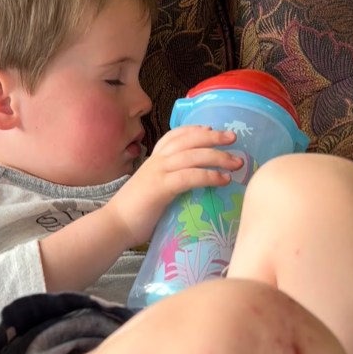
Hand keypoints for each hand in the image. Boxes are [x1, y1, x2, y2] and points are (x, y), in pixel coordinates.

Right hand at [106, 125, 242, 246]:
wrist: (115, 225)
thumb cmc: (136, 212)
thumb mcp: (152, 189)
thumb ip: (169, 182)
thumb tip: (191, 185)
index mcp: (153, 160)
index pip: (174, 136)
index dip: (194, 130)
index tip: (211, 129)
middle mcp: (156, 161)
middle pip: (188, 141)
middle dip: (214, 138)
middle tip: (234, 138)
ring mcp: (158, 173)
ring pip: (192, 156)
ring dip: (218, 157)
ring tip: (237, 162)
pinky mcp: (161, 188)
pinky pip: (190, 176)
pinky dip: (209, 175)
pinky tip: (224, 179)